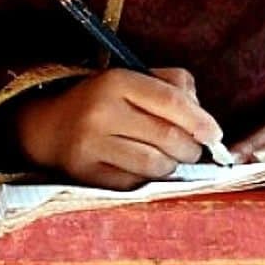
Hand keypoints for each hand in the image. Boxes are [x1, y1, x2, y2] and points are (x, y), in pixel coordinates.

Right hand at [14, 68, 223, 188]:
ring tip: (168, 159)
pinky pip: (135, 184)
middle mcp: (101, 112)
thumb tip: (204, 120)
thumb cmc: (105, 101)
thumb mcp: (134, 79)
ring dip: (171, 166)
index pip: (170, 101)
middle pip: (168, 137)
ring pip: (155, 165)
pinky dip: (147, 180)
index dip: (200, 121)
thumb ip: (174, 87)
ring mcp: (91, 145)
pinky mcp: (86, 174)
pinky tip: (142, 169)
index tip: (214, 134)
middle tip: (192, 150)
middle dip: (191, 148)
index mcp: (116, 81)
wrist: (50, 126)